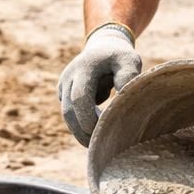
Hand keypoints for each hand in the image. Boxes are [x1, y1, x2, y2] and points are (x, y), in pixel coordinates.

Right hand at [58, 25, 141, 145]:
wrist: (103, 46)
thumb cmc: (119, 56)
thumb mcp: (129, 60)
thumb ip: (128, 76)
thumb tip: (123, 99)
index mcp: (84, 68)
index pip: (79, 98)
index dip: (87, 118)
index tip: (101, 132)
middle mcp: (69, 77)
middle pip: (68, 110)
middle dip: (81, 131)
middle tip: (98, 147)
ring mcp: (63, 85)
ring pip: (66, 115)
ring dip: (79, 131)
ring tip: (96, 145)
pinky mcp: (63, 93)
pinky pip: (69, 113)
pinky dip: (79, 125)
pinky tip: (94, 134)